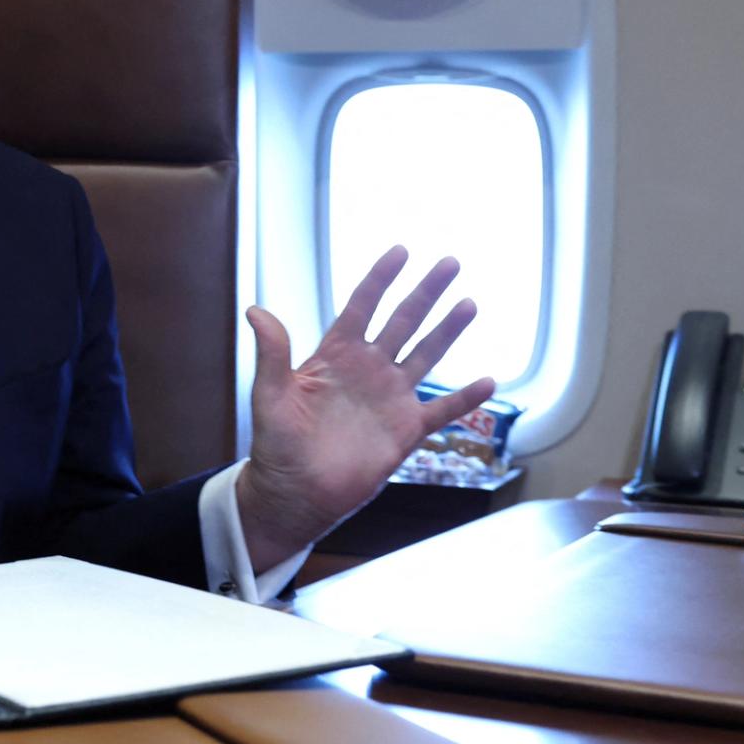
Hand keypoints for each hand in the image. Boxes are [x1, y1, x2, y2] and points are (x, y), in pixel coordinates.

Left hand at [236, 245, 494, 570]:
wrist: (296, 492)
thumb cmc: (276, 444)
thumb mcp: (270, 394)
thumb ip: (271, 353)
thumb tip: (255, 310)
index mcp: (336, 355)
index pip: (362, 306)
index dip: (380, 279)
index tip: (401, 251)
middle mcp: (368, 369)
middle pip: (403, 321)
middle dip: (426, 292)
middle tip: (450, 262)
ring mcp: (390, 398)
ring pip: (426, 355)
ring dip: (448, 330)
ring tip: (469, 303)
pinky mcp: (406, 430)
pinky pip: (441, 409)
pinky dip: (465, 398)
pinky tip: (488, 381)